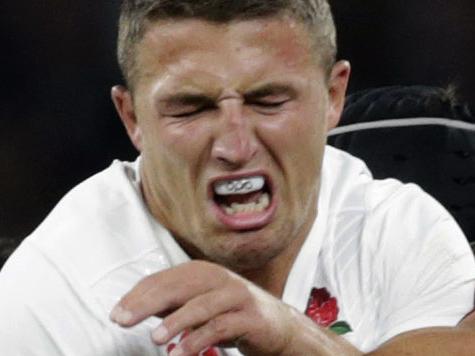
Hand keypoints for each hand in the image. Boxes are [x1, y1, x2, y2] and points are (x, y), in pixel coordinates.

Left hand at [109, 260, 302, 355]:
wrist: (276, 325)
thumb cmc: (232, 313)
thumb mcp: (198, 305)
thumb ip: (172, 303)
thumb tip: (134, 307)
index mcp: (203, 271)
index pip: (164, 279)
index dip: (138, 295)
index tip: (118, 313)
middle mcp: (219, 278)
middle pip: (178, 287)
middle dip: (148, 304)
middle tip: (124, 320)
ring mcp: (236, 295)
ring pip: (201, 305)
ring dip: (176, 321)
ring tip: (155, 338)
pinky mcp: (250, 316)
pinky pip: (221, 326)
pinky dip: (199, 339)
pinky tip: (182, 352)